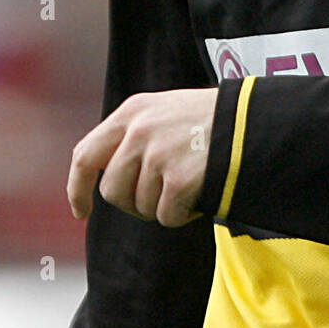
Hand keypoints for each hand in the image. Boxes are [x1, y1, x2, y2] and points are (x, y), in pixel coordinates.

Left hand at [67, 88, 217, 226]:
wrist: (250, 122)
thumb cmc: (209, 120)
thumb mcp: (163, 111)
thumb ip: (132, 135)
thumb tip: (104, 177)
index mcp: (131, 112)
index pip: (84, 156)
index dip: (77, 188)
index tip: (80, 211)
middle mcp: (139, 132)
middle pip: (113, 191)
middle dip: (133, 203)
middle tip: (161, 196)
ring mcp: (158, 156)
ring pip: (141, 207)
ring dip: (164, 206)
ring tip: (189, 183)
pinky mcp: (178, 180)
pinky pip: (167, 217)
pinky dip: (183, 214)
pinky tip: (199, 193)